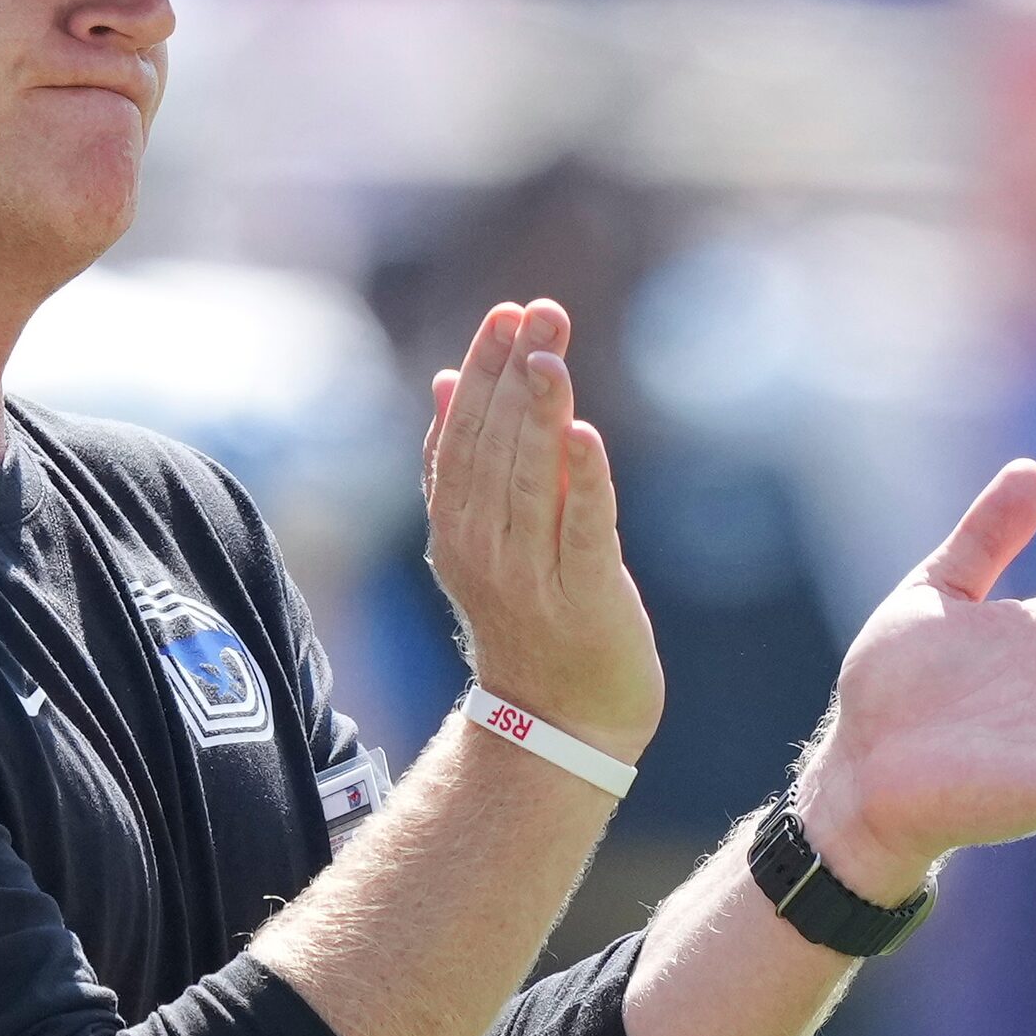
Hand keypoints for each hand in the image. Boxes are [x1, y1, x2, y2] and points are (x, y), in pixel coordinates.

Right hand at [422, 301, 661, 761]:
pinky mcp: (586, 598)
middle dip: (516, 373)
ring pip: (531, 480)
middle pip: (494, 447)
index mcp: (456, 528)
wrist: (559, 722)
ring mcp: (532, 575)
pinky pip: (582, 530)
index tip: (508, 314)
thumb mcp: (482, 537)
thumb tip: (449, 377)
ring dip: (541, 412)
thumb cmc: (528, 617)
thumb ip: (468, 461)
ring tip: (552, 353)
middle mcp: (483, 548)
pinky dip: (583, 481)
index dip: (485, 370)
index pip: (462, 434)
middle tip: (540, 312)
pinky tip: (584, 433)